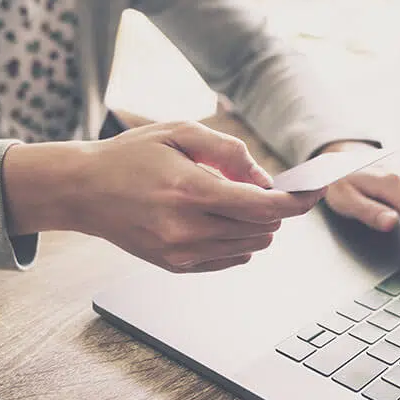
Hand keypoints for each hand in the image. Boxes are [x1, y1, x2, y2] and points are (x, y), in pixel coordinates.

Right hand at [3, 121, 324, 271]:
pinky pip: (231, 258)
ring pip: (251, 245)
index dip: (298, 201)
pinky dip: (237, 239)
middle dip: (272, 207)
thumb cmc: (131, 156)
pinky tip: (215, 218)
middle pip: (263, 228)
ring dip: (256, 224)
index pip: (264, 207)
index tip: (316, 192)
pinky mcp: (176, 266)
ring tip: (226, 198)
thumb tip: (265, 180)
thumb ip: (229, 152)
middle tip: (254, 185)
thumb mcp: (180, 133)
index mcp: (190, 191)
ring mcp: (181, 253)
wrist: (83, 191)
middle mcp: (188, 228)